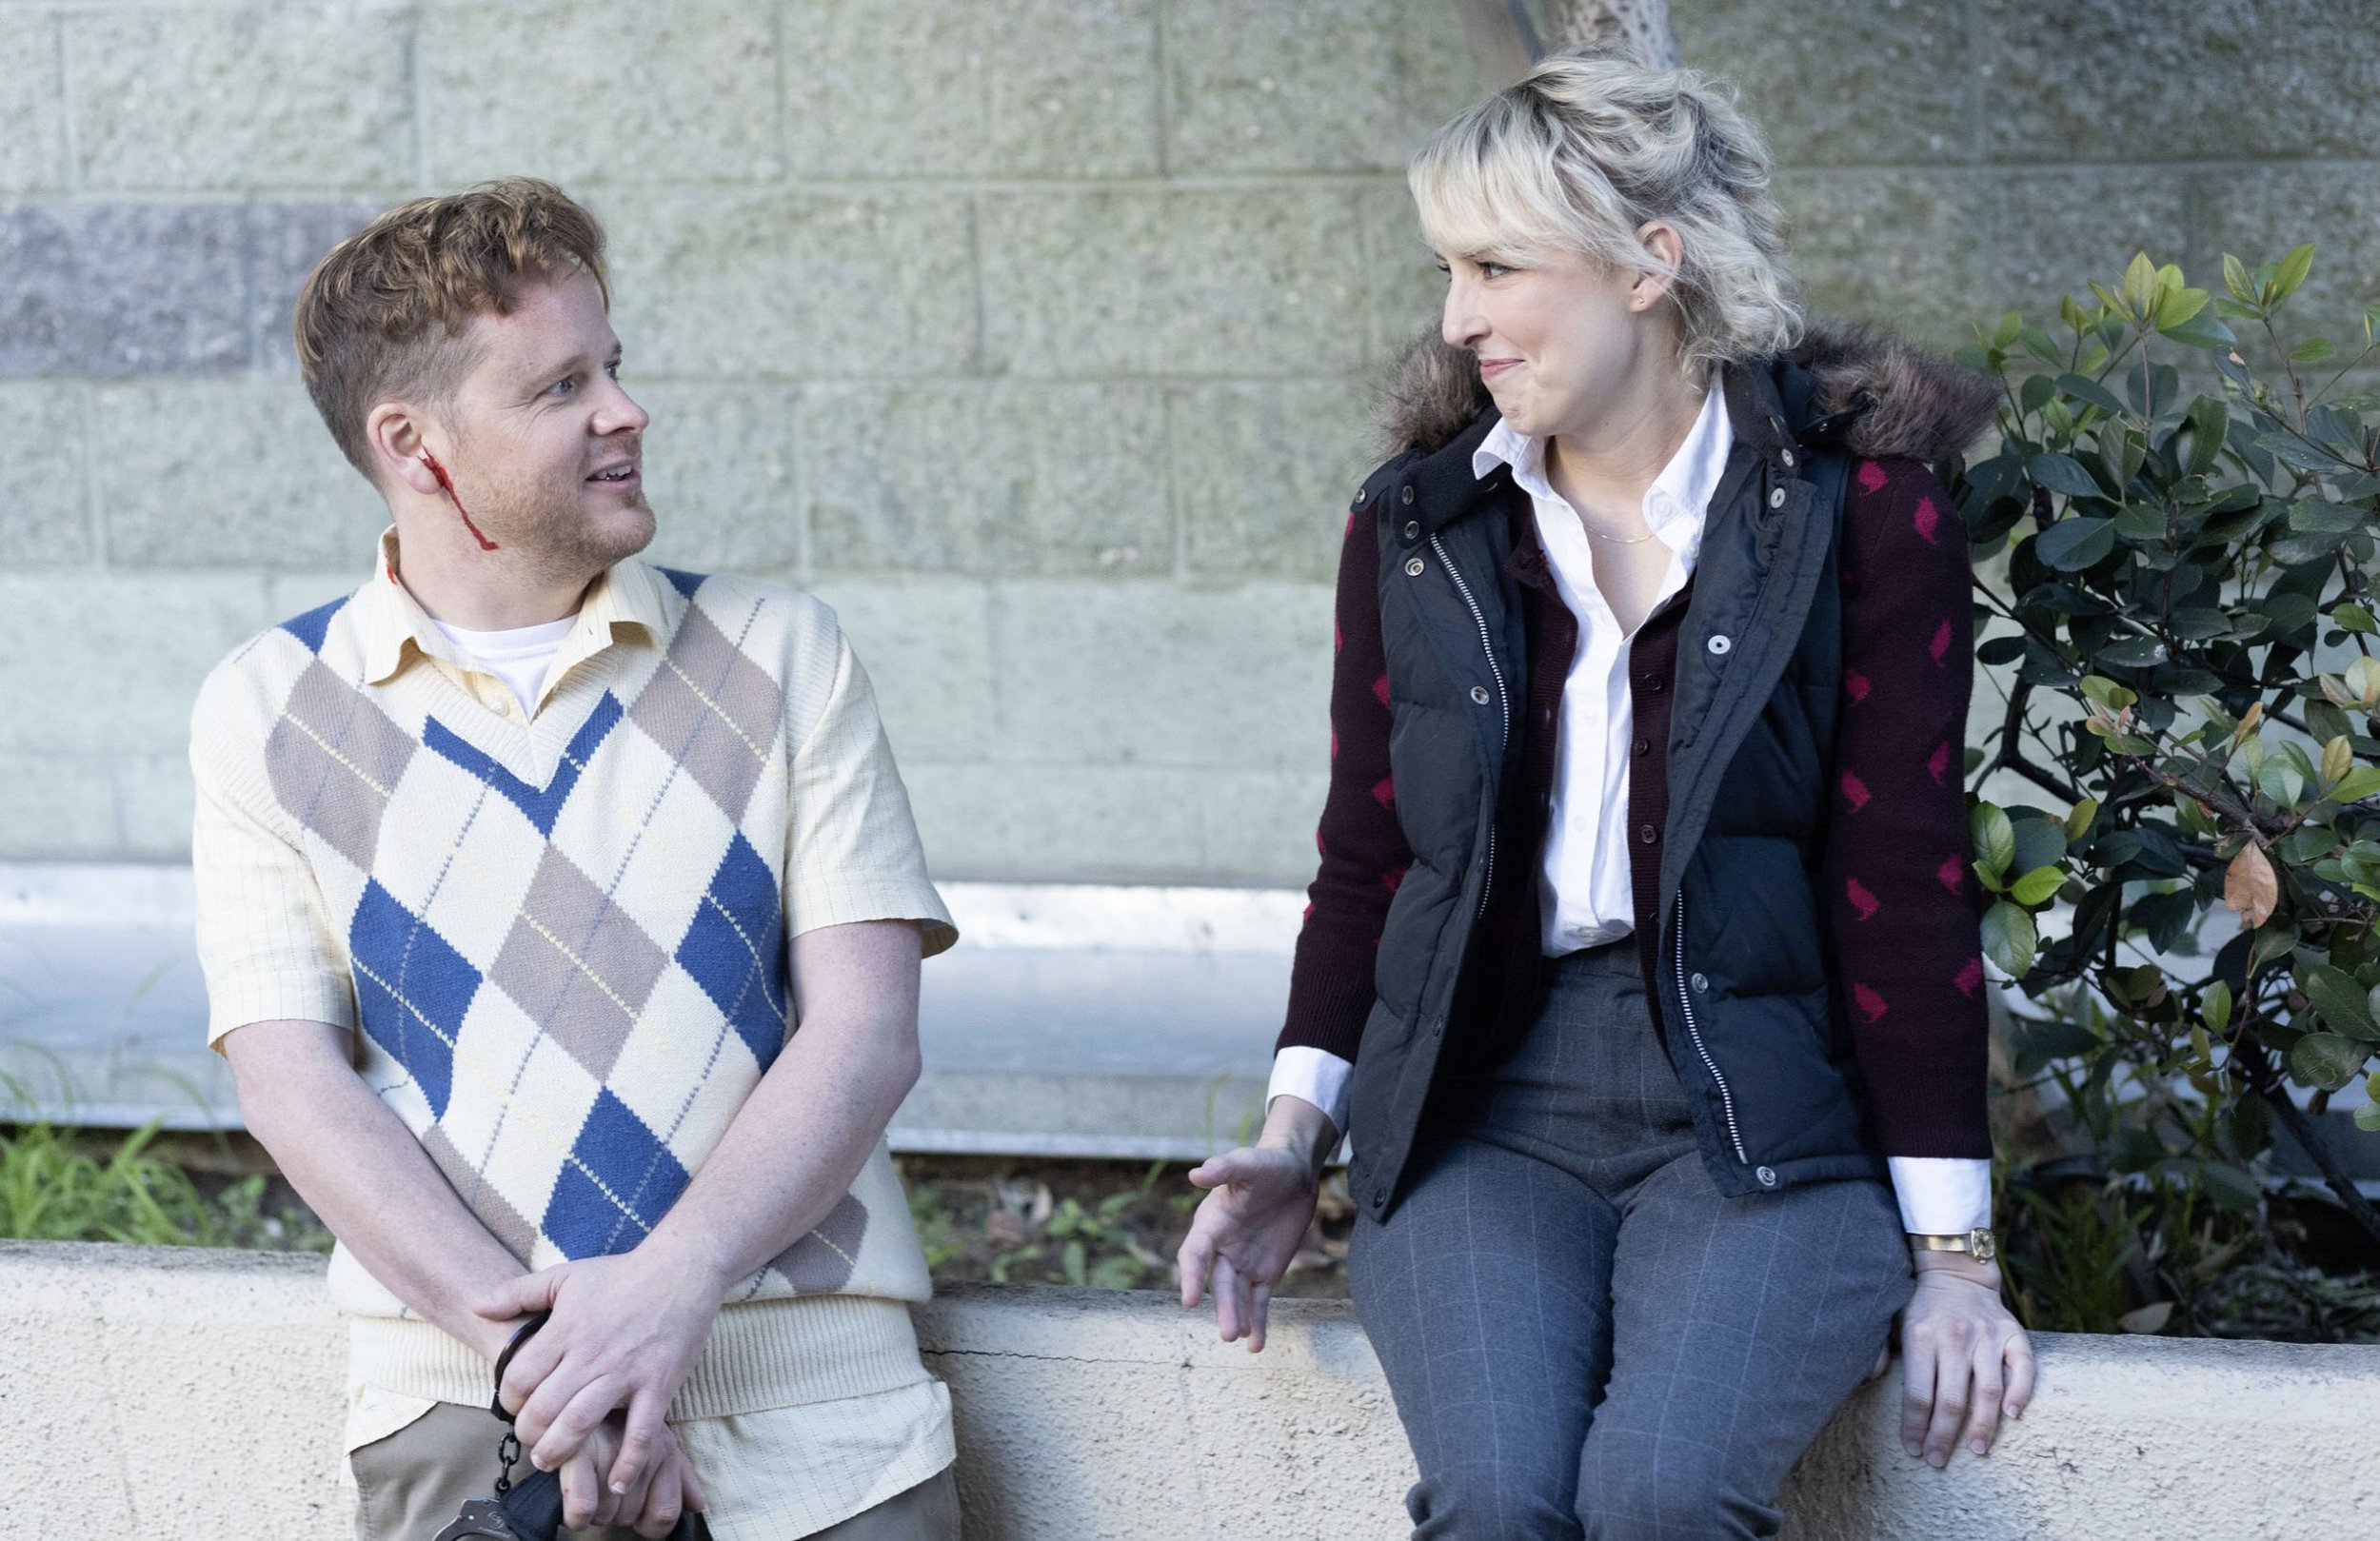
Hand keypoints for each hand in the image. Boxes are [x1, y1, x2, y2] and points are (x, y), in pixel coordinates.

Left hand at [476, 1246, 724, 1490]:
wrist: (681, 1270)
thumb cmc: (622, 1275)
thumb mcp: (565, 1276)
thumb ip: (518, 1292)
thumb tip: (476, 1306)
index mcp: (565, 1330)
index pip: (519, 1378)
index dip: (508, 1399)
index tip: (516, 1405)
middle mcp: (591, 1355)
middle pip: (543, 1409)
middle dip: (528, 1433)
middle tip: (531, 1438)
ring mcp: (626, 1373)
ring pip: (580, 1424)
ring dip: (559, 1451)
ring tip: (552, 1459)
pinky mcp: (658, 1385)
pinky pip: (641, 1432)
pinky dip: (628, 1461)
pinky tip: (616, 1481)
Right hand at [557, 1411, 707, 1536]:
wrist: (581, 1365)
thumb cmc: (617, 1413)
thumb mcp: (656, 1439)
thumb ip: (679, 1475)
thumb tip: (698, 1505)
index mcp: (664, 1449)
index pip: (665, 1513)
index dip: (647, 1524)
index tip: (629, 1512)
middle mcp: (645, 1449)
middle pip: (630, 1516)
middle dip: (612, 1513)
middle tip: (598, 1491)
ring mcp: (614, 1447)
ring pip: (607, 1515)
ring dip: (592, 1513)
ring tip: (583, 1487)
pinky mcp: (577, 1448)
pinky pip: (584, 1507)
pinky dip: (577, 1515)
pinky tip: (569, 1502)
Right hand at [1175, 1096, 1335, 1352]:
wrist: (1293, 1173)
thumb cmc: (1266, 1164)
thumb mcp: (1248, 1162)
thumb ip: (1225, 1168)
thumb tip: (1196, 1174)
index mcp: (1211, 1224)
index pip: (1195, 1253)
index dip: (1191, 1276)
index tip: (1190, 1300)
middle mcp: (1222, 1247)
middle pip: (1218, 1283)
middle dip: (1223, 1307)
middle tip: (1227, 1333)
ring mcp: (1243, 1262)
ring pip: (1237, 1296)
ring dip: (1237, 1317)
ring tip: (1239, 1339)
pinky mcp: (1265, 1272)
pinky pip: (1259, 1301)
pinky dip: (1257, 1321)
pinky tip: (1256, 1345)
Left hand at [1896, 1252, 2035, 1466]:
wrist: (1956, 1271)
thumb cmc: (1920, 1305)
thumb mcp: (1891, 1320)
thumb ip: (1881, 1349)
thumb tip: (1871, 1378)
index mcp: (1920, 1337)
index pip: (1918, 1394)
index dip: (1915, 1427)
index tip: (1913, 1450)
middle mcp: (1954, 1337)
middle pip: (1951, 1399)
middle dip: (1944, 1436)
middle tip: (1939, 1460)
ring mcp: (1986, 1336)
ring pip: (1987, 1389)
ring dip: (1982, 1425)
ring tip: (1976, 1449)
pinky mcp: (2013, 1333)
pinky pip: (2023, 1366)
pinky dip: (2020, 1391)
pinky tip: (2012, 1415)